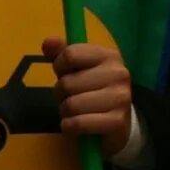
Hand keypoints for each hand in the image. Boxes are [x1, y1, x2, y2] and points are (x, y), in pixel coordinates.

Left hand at [45, 36, 132, 157]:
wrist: (118, 122)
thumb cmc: (93, 90)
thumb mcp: (79, 68)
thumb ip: (62, 53)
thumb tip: (48, 41)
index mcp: (109, 55)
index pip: (71, 54)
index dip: (60, 66)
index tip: (65, 74)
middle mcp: (119, 73)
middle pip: (67, 83)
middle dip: (61, 94)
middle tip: (72, 97)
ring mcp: (121, 98)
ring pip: (72, 105)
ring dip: (65, 112)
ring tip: (75, 112)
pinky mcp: (117, 121)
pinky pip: (78, 123)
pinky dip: (70, 127)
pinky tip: (75, 126)